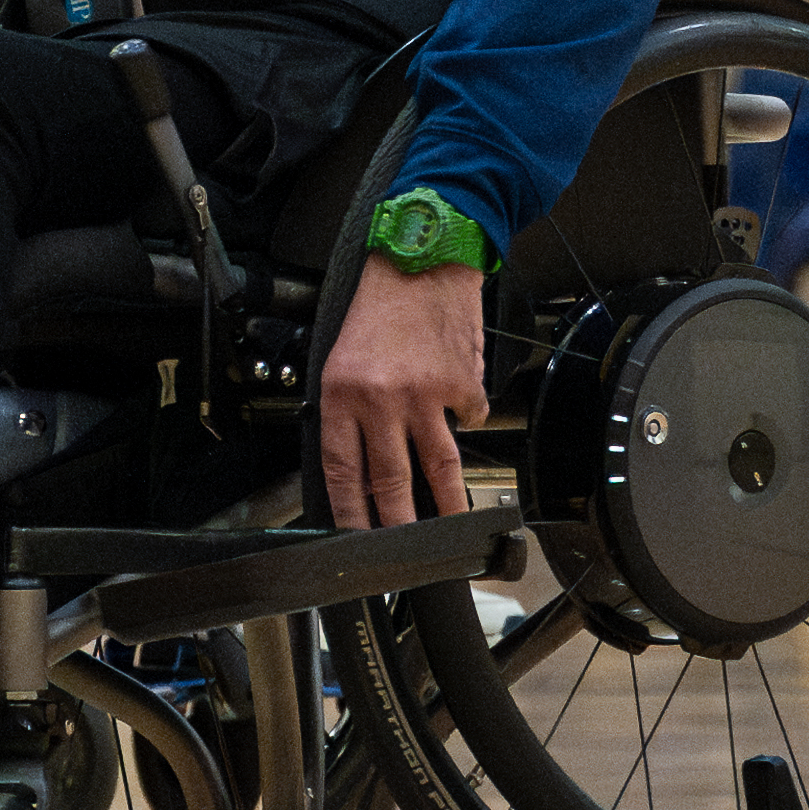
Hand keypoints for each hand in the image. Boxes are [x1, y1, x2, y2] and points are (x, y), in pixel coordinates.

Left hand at [318, 256, 491, 527]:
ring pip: (438, 468)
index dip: (350, 513)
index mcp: (343, 394)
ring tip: (453, 530)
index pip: (343, 470)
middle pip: (391, 481)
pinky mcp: (461, 384)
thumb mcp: (340, 357)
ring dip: (447, 506)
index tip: (357, 539)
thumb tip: (360, 466)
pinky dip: (467, 422)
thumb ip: (348, 410)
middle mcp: (382, 398)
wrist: (422, 256)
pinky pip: (468, 420)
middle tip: (404, 553)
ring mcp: (426, 394)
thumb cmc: (378, 304)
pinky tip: (461, 411)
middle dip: (398, 525)